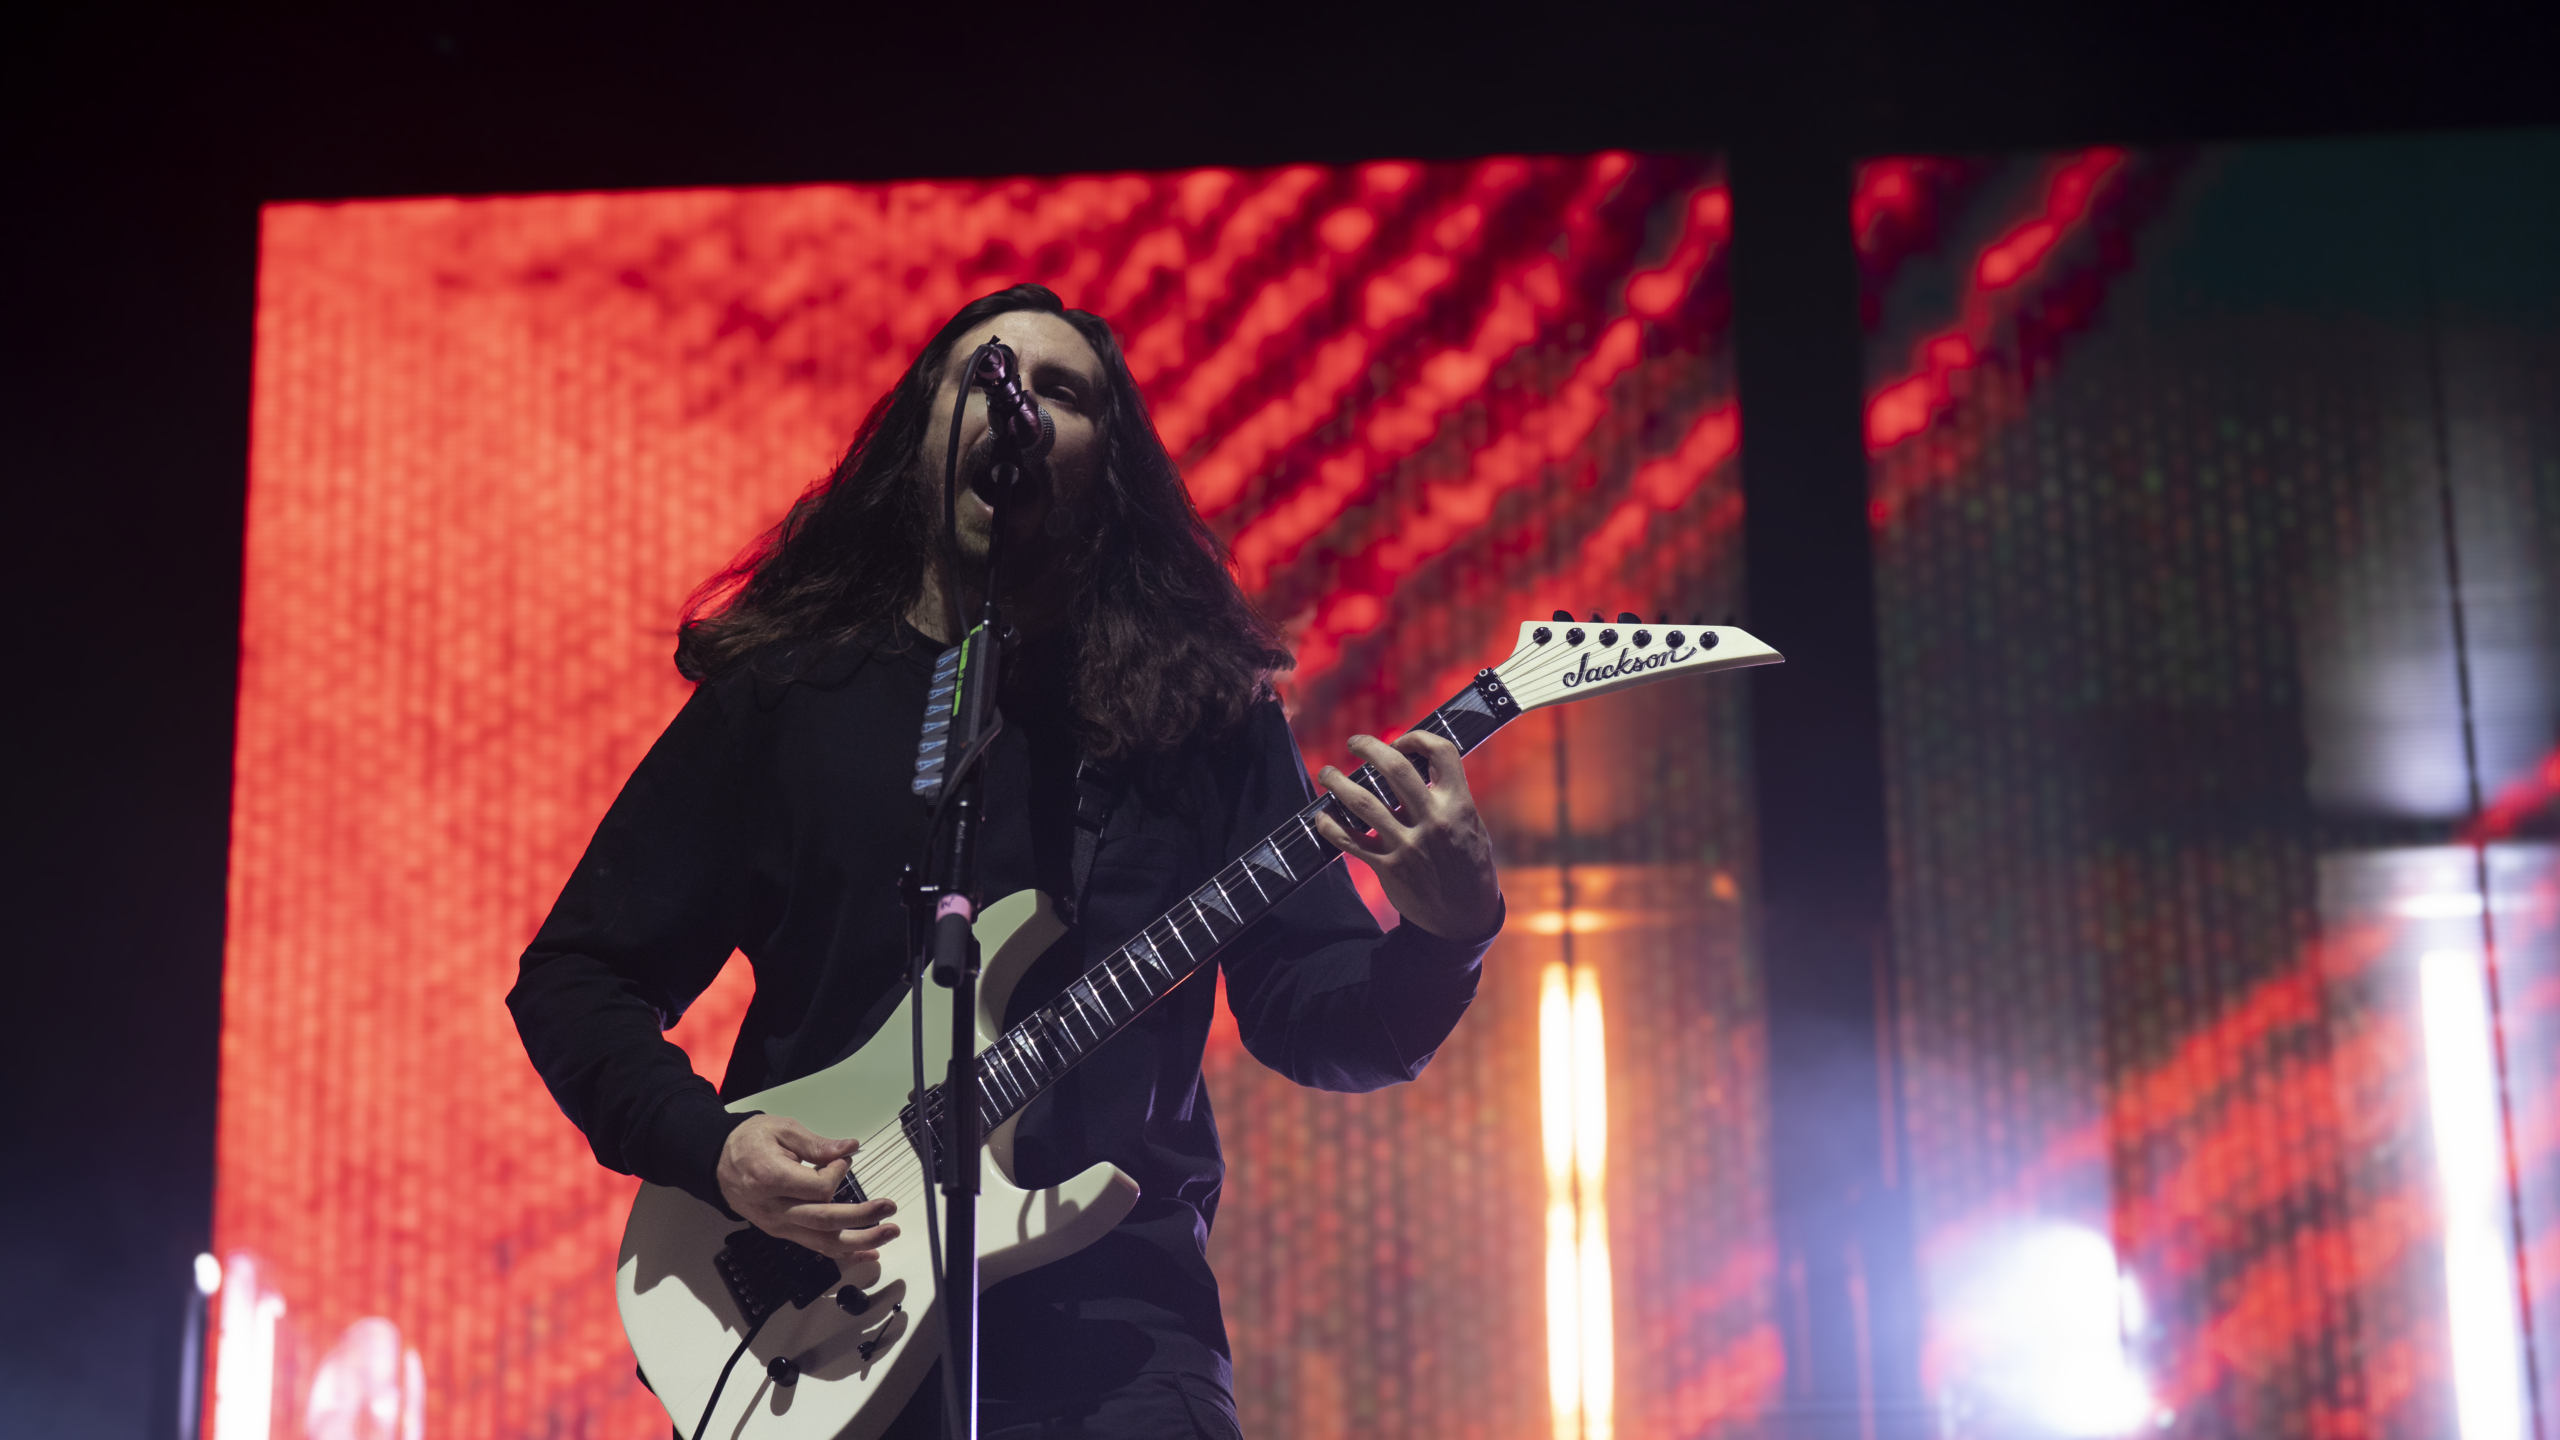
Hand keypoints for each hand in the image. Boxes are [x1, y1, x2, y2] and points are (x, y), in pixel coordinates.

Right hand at [716, 1114, 899, 1263]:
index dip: (837, 1173)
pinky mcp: (782, 1232)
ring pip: (821, 1241)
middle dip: (861, 1217)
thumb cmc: (748, 1142)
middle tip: (889, 1208)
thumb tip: (849, 1148)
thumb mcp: (781, 1130)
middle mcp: (773, 1208)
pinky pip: (814, 1247)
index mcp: (770, 1179)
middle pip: (823, 1221)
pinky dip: (843, 1253)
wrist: (717, 1163)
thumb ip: (816, 1143)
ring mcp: (777, 1225)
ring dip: (859, 1241)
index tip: (843, 1159)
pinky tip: (867, 1253)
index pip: (817, 1188)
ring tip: (888, 1234)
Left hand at [1315, 731, 1503, 942]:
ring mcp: (1408, 845)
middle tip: (1354, 743)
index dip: (1416, 738)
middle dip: (1369, 747)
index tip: (1400, 741)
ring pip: (1363, 802)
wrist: (1464, 918)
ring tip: (1327, 773)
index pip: (1441, 752)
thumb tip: (1417, 766)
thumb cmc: (1468, 864)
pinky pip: (1349, 841)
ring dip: (1338, 782)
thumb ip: (1447, 797)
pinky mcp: (1388, 867)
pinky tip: (1322, 816)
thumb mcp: (1470, 824)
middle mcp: (1433, 821)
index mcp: (1458, 805)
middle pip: (1395, 769)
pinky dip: (1330, 826)